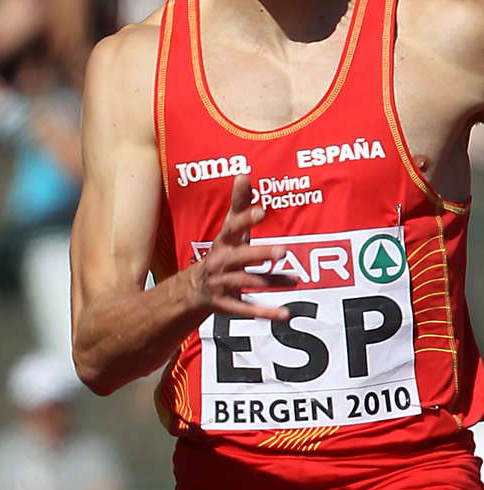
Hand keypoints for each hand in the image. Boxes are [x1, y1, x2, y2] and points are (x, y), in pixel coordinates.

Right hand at [190, 175, 293, 322]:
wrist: (193, 289)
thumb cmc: (220, 253)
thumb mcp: (228, 230)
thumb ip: (238, 204)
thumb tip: (244, 175)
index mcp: (222, 242)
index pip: (232, 229)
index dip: (245, 220)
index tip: (261, 211)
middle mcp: (219, 262)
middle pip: (240, 257)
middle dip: (260, 254)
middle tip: (283, 251)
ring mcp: (221, 284)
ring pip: (247, 282)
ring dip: (271, 282)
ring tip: (295, 280)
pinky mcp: (225, 304)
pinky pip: (245, 309)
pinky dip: (265, 312)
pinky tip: (285, 314)